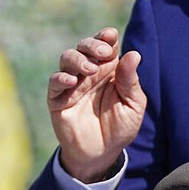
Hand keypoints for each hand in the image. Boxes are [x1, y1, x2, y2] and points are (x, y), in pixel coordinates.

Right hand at [48, 27, 146, 182]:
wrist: (102, 153)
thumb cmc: (121, 127)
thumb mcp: (133, 104)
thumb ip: (130, 80)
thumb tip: (133, 53)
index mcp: (110, 69)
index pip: (106, 44)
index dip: (106, 36)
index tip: (110, 36)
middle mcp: (90, 72)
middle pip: (85, 46)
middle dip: (92, 44)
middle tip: (103, 53)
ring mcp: (73, 84)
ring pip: (67, 58)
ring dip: (78, 59)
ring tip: (90, 70)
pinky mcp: (58, 99)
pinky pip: (55, 82)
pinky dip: (61, 78)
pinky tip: (72, 81)